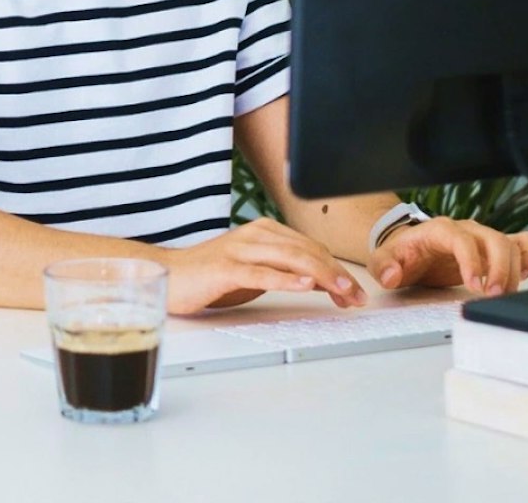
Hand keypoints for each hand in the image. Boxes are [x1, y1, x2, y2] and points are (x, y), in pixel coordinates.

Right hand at [163, 218, 369, 314]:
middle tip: (358, 296)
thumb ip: (285, 271)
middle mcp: (254, 235)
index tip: (355, 292)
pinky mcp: (225, 269)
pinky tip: (305, 285)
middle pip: (306, 250)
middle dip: (337, 274)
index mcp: (263, 231)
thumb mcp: (255, 271)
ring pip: (290, 258)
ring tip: (344, 291)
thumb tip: (322, 282)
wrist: (169, 274)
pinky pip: (261, 273)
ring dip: (322, 275)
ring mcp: (239, 250)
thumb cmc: (210, 275)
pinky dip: (287, 279)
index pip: (310, 247)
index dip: (337, 268)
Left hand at [368, 218, 527, 295]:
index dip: (472, 262)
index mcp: (438, 230)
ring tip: (505, 294)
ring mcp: (481, 237)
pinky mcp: (492, 248)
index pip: (462, 240)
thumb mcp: (382, 260)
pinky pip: (521, 243)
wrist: (409, 250)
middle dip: (500, 268)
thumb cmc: (401, 255)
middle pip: (494, 239)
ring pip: (510, 244)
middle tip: (494, 295)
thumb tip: (392, 275)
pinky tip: (522, 276)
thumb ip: (384, 267)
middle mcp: (465, 230)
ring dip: (514, 270)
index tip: (474, 286)